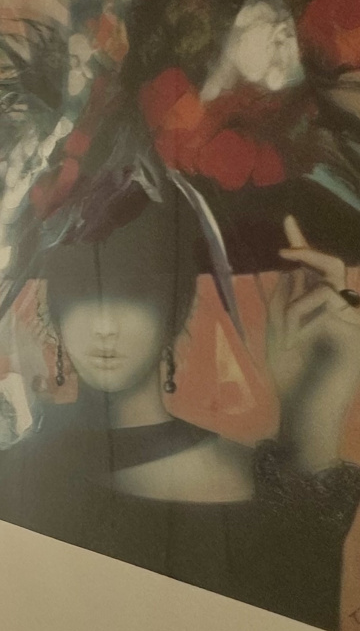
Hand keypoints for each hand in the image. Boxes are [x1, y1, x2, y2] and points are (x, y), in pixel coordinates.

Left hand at [266, 215, 359, 471]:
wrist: (303, 410)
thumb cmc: (288, 373)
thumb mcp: (278, 329)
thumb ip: (286, 297)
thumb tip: (293, 269)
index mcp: (319, 308)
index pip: (315, 270)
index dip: (304, 244)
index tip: (288, 220)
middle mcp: (339, 309)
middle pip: (331, 266)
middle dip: (308, 252)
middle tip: (286, 250)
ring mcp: (351, 319)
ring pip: (326, 285)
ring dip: (297, 306)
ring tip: (288, 337)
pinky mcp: (357, 329)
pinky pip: (330, 301)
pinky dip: (305, 314)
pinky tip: (298, 337)